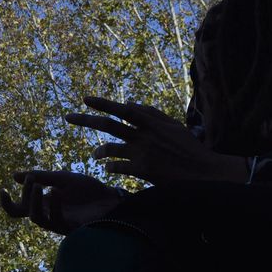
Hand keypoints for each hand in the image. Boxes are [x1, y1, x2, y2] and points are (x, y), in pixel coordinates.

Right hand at [1, 170, 124, 234]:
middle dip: (24, 194)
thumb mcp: (62, 178)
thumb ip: (40, 176)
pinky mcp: (72, 227)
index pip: (19, 209)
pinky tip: (57, 191)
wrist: (110, 198)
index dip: (7, 202)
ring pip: (36, 218)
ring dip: (34, 201)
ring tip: (39, 185)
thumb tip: (14, 176)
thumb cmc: (88, 191)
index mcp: (43, 203)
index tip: (4, 188)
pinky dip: (53, 204)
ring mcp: (59, 222)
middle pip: (24, 213)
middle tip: (33, 179)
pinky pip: (56, 219)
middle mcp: (48, 214)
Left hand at [68, 96, 246, 186]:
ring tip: (93, 156)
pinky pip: (117, 167)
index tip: (85, 99)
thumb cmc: (189, 147)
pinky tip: (108, 168)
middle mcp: (144, 136)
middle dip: (85, 120)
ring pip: (109, 149)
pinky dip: (110, 167)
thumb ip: (151, 114)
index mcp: (151, 123)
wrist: (203, 172)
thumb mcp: (173, 125)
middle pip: (108, 126)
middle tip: (68, 117)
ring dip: (98, 152)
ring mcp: (142, 154)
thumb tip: (129, 104)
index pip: (122, 109)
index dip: (103, 104)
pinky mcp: (143, 171)